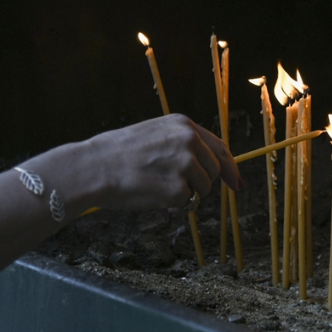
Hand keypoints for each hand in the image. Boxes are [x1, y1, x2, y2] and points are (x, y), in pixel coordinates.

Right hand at [83, 114, 242, 210]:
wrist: (94, 167)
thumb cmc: (117, 154)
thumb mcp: (154, 134)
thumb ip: (180, 144)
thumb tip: (204, 165)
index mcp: (183, 125)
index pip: (219, 148)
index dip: (230, 168)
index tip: (237, 183)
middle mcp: (190, 141)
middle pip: (214, 170)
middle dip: (204, 184)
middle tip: (180, 190)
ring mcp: (186, 164)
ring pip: (204, 189)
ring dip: (187, 194)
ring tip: (157, 186)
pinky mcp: (179, 188)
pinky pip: (187, 203)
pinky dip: (173, 205)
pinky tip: (152, 195)